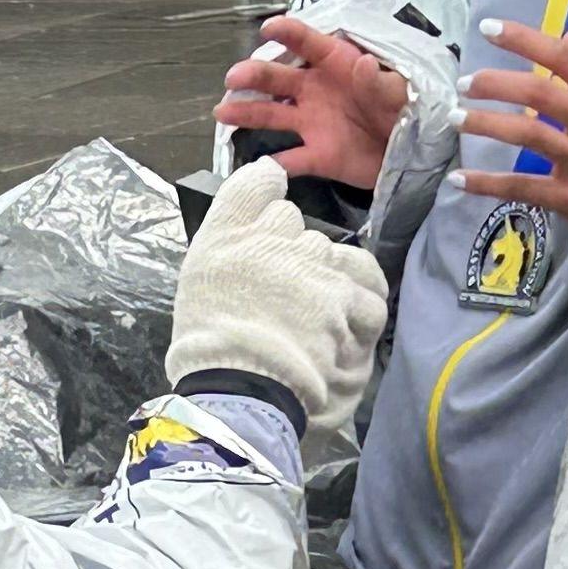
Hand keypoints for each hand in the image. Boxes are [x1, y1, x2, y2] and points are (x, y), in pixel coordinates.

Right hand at [165, 167, 392, 433]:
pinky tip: (347, 324)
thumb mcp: (200, 277)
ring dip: (327, 277)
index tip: (267, 211)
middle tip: (278, 290)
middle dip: (290, 249)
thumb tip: (264, 191)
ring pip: (334, 253)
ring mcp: (311, 265)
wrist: (237, 388)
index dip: (268, 190)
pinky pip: (366, 291)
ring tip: (317, 310)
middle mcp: (272, 237)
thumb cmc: (209, 340)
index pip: (259, 180)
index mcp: (229, 232)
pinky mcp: (343, 297)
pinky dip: (360, 308)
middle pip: (295, 221)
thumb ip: (229, 232)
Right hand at [212, 16, 410, 194]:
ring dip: (247, 113)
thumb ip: (379, 81)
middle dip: (255, 75)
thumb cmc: (406, 107)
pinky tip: (253, 169)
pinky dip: (272, 166)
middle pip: (278, 77)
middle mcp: (316, 90)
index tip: (267, 29)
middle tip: (234, 78)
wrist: (413, 150)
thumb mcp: (400, 90)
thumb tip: (363, 65)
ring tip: (223, 113)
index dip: (288, 33)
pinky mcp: (318, 156)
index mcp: (336, 63)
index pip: (308, 42)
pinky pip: (290, 161)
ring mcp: (313, 123)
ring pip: (273, 115)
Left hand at [458, 16, 567, 226]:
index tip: (489, 28)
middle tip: (465, 82)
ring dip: (486, 124)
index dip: (525, 41)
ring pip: (528, 135)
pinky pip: (522, 188)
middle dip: (497, 84)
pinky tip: (458, 178)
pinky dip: (487, 184)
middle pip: (540, 93)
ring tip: (456, 118)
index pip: (566, 60)